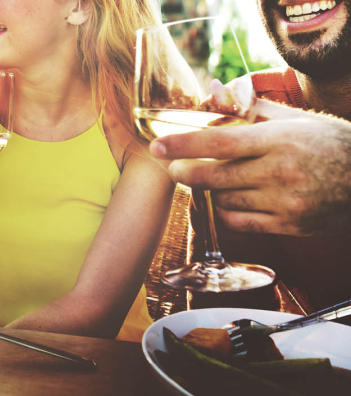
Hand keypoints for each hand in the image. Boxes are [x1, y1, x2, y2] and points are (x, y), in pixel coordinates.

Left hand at [150, 99, 350, 235]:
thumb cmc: (331, 144)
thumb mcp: (296, 120)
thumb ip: (250, 109)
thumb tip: (212, 92)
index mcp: (280, 140)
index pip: (219, 143)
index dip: (182, 144)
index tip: (156, 145)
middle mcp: (280, 172)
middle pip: (213, 177)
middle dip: (185, 171)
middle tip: (173, 166)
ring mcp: (284, 203)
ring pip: (223, 200)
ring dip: (211, 190)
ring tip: (216, 179)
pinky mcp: (289, 226)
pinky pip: (239, 222)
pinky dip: (227, 210)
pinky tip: (230, 199)